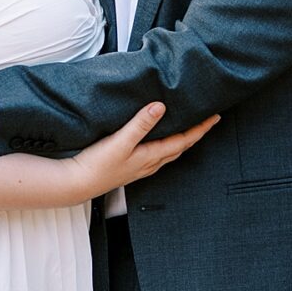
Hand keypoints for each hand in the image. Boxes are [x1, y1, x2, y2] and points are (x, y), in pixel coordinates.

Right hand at [69, 102, 218, 199]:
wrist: (76, 183)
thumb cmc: (97, 166)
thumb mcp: (120, 141)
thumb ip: (140, 124)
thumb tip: (161, 107)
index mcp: (151, 156)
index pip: (183, 140)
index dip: (200, 129)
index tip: (214, 117)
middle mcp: (149, 163)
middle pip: (180, 147)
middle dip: (195, 135)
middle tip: (207, 122)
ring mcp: (139, 167)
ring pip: (168, 152)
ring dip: (180, 141)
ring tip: (188, 129)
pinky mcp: (129, 167)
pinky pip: (155, 155)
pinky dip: (164, 145)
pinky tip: (157, 142)